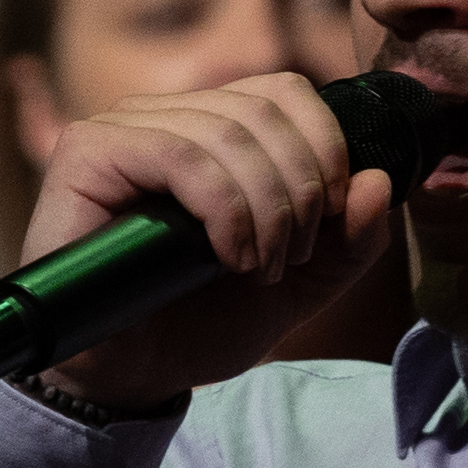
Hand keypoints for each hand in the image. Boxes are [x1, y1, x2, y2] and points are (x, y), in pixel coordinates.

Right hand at [23, 73, 397, 417]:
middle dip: (300, 188)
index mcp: (211, 127)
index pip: (286, 91)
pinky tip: (228, 256)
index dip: (326, 148)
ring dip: (265, 206)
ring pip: (226, 131)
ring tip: (260, 267)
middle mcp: (163, 115)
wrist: (133, 376)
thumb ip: (350, 239)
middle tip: (292, 258)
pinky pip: (178, 155)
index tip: (329, 222)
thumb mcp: (301, 284)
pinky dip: (223, 207)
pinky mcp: (88, 153)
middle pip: (263, 109)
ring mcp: (121, 128)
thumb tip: (379, 179)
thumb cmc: (202, 323)